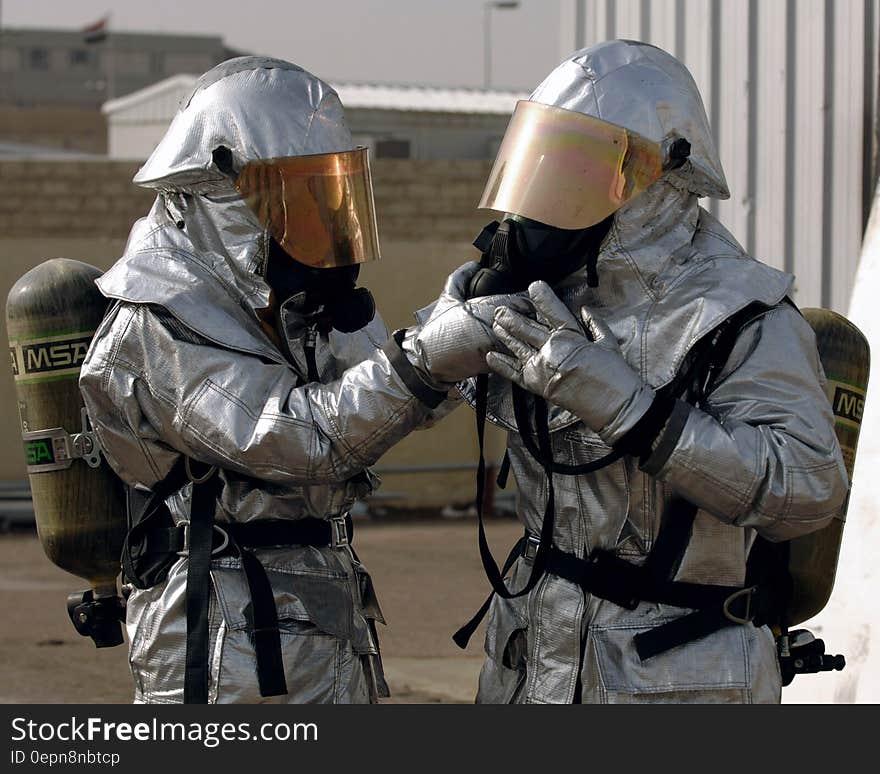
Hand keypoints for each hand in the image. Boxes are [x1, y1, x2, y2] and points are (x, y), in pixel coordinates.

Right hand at [406, 262, 529, 384]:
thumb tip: (474, 264)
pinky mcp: (497, 365)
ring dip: (530, 336)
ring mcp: (497, 348)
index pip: (523, 300)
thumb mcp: (448, 298)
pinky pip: (515, 357)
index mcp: (487, 308)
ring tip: (533, 333)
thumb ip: (462, 278)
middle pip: (529, 320)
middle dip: (535, 317)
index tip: (535, 297)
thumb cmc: (437, 330)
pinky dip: (521, 352)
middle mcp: (496, 328)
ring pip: (526, 339)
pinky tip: (522, 349)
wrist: (427, 361)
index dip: (531, 298)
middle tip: (540, 315)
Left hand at [486, 281, 654, 443]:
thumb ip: (595, 324)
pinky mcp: (537, 385)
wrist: (612, 405)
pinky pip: (515, 374)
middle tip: (500, 309)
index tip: (533, 285)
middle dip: (511, 317)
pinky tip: (491, 356)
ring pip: (517, 347)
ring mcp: (542, 368)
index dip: (542, 298)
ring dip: (504, 335)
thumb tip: (584, 310)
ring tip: (494, 324)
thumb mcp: (608, 343)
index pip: (552, 312)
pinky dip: (502, 365)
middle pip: (526, 329)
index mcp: (570, 336)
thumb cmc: (614, 374)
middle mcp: (552, 349)